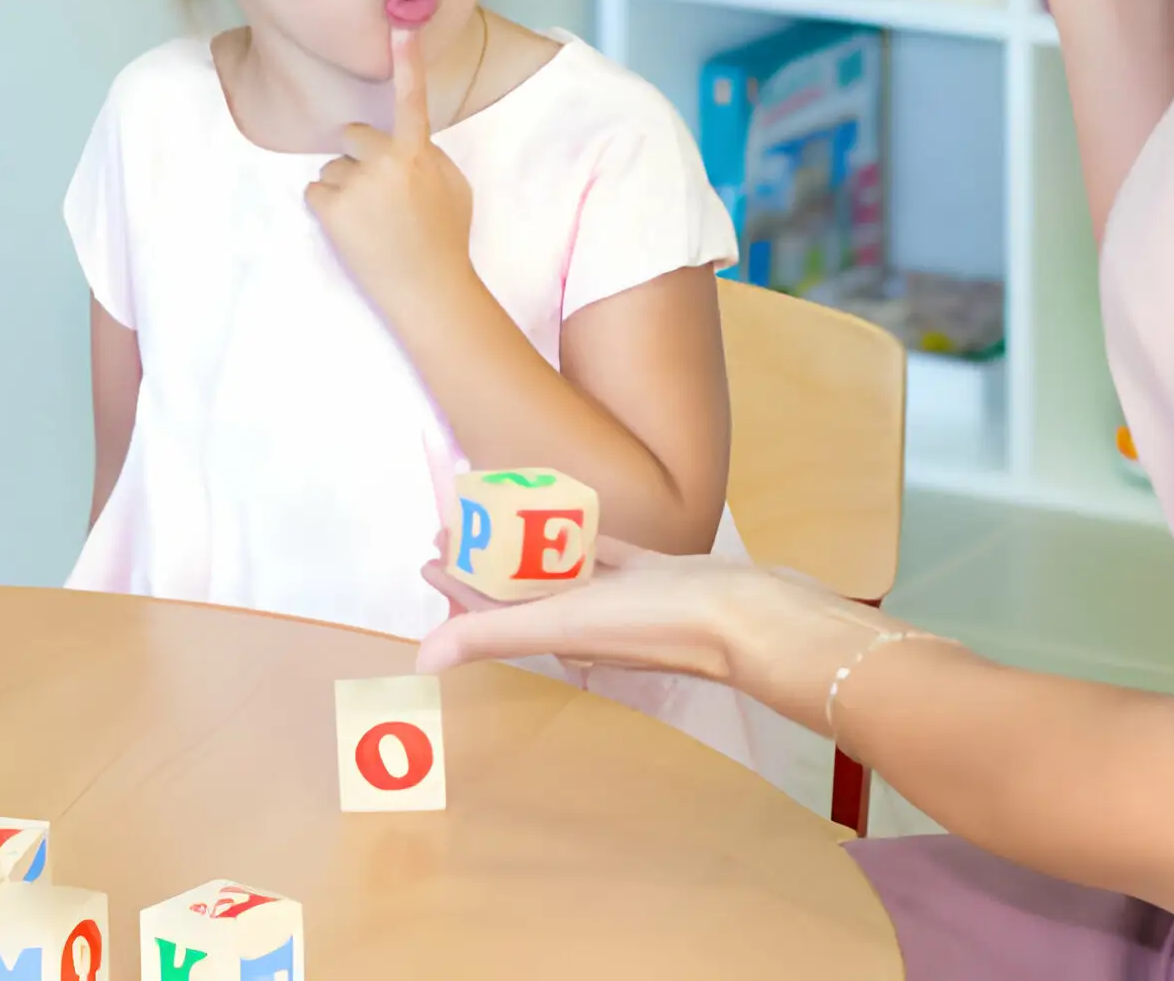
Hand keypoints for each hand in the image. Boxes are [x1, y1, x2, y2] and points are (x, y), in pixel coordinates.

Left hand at [306, 27, 475, 309]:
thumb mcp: (453, 188)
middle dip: (359, 158)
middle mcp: (386, 160)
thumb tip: (405, 145)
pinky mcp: (331, 208)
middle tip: (378, 196)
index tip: (401, 23)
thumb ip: (427, 156)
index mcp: (419, 152)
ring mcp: (357, 184)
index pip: (411, 97)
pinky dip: (329, 211)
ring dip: (345, 190)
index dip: (408, 58)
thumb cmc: (445, 240)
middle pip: (353, 136)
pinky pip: (316, 194)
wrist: (429, 291)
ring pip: (333, 169)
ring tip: (371, 223)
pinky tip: (354, 233)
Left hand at [417, 539, 900, 728]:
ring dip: (532, 542)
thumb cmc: (662, 623)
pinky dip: (587, 534)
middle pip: (523, 587)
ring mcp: (627, 599)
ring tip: (507, 509)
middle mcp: (589, 621)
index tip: (429, 551)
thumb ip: (493, 635)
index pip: (494, 609)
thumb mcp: (566, 624)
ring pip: (566, 567)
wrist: (753, 615)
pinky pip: (612, 552)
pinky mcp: (661, 575)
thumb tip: (420, 662)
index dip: (458, 582)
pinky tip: (577, 515)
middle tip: (458, 519)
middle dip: (488, 559)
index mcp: (561, 635)